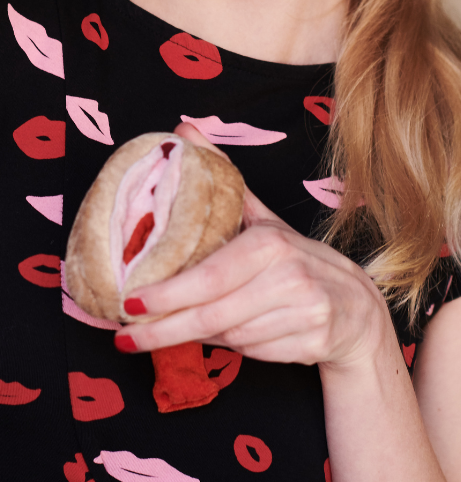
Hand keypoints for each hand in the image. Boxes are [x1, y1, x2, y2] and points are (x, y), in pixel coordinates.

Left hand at [116, 122, 388, 369]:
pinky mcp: (312, 343)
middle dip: (162, 328)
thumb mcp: (261, 218)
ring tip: (175, 329)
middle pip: (211, 314)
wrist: (357, 308)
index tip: (129, 301)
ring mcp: (304, 312)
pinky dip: (231, 348)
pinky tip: (226, 336)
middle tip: (123, 336)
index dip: (166, 293)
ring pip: (229, 336)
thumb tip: (184, 128)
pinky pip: (252, 353)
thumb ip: (221, 178)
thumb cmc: (294, 261)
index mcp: (269, 243)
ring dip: (199, 336)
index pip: (207, 277)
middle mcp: (289, 276)